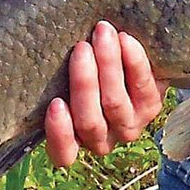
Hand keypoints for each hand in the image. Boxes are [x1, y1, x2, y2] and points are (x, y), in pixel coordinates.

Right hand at [44, 21, 164, 167]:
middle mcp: (102, 139)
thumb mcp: (64, 75)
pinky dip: (134, 62)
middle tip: (81, 47)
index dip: (59, 133)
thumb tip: (36, 50)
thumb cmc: (86, 68)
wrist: (132, 62)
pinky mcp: (152, 107)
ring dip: (108, 66)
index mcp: (75, 138)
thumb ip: (54, 73)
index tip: (55, 103)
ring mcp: (128, 126)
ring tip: (103, 35)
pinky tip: (125, 39)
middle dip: (84, 82)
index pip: (64, 154)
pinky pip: (143, 87)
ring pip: (115, 103)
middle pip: (90, 121)